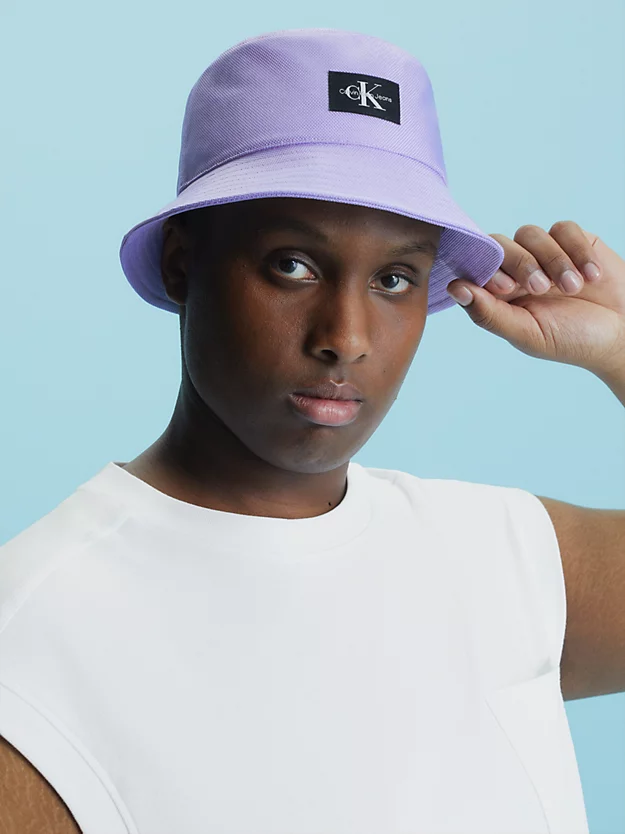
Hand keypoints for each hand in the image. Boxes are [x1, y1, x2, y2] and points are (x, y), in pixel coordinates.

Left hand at [446, 221, 624, 378]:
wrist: (622, 334)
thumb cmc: (570, 340)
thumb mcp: (526, 333)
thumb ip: (488, 313)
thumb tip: (454, 288)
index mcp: (499, 293)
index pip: (478, 265)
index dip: (488, 269)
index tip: (507, 289)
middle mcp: (517, 269)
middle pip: (500, 243)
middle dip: (521, 264)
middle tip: (542, 289)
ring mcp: (544, 253)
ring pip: (530, 233)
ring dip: (552, 260)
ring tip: (573, 288)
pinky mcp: (573, 241)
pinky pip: (564, 228)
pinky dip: (577, 251)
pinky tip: (591, 276)